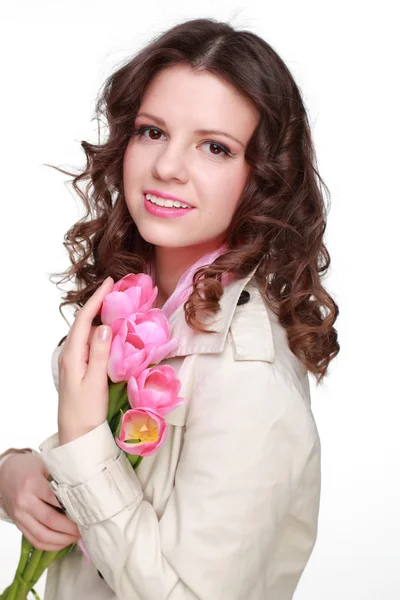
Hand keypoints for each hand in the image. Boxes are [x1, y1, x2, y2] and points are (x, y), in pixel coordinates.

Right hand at [0, 453, 80, 550]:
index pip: (55, 499)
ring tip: (76, 537)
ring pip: (42, 535)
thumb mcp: (44, 464)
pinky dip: (50, 545)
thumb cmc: (27, 467)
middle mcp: (24, 502)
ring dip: (62, 540)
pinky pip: (34, 540)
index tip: (86, 512)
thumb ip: (59, 477)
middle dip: (70, 528)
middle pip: (50, 521)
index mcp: (32, 484)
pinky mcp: (18, 524)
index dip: (72, 508)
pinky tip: (62, 542)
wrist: (4, 472)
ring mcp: (20, 515)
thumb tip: (81, 492)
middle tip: (84, 528)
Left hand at [57, 276, 113, 444]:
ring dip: (101, 316)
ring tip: (117, 304)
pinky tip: (111, 330)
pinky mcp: (80, 367)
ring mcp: (74, 360)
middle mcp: (70, 353)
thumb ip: (99, 353)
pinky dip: (101, 330)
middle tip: (118, 289)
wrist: (76, 435)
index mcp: (72, 354)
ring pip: (88, 331)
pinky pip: (90, 342)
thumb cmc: (86, 411)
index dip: (97, 299)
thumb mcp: (96, 382)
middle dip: (99, 302)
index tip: (111, 283)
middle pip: (85, 321)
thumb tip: (105, 326)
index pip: (85, 319)